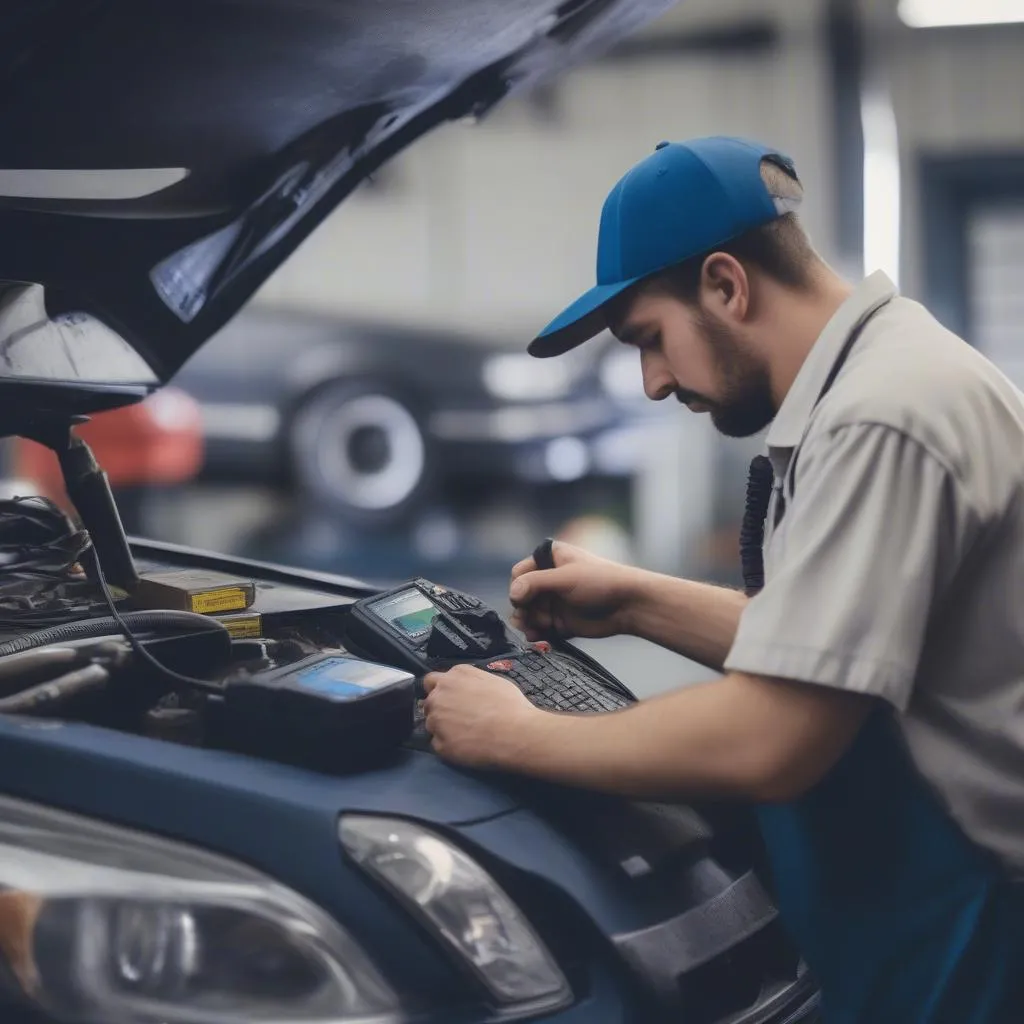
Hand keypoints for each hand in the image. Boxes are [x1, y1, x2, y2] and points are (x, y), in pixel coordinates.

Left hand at [422, 664, 539, 768]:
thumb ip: (469, 682)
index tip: (450, 699)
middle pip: (428, 702)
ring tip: (465, 735)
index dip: (440, 690)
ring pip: (431, 724)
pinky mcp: (440, 744)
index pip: (431, 681)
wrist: (516, 732)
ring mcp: (436, 720)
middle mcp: (439, 695)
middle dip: (439, 709)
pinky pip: (438, 744)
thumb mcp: (492, 680)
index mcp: (453, 676)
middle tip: (459, 719)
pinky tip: (466, 747)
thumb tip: (465, 689)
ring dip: (442, 728)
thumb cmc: (510, 705)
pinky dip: (448, 746)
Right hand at [508, 540, 638, 640]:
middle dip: (522, 610)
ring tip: (535, 630)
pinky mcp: (560, 621)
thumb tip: (512, 593)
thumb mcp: (565, 577)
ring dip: (528, 623)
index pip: (519, 573)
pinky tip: (540, 637)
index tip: (522, 600)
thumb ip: (536, 582)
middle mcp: (549, 580)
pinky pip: (540, 629)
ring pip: (528, 615)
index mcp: (549, 560)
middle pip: (521, 597)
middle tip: (527, 620)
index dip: (518, 588)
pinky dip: (537, 634)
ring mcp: (554, 602)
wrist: (628, 605)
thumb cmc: (600, 581)